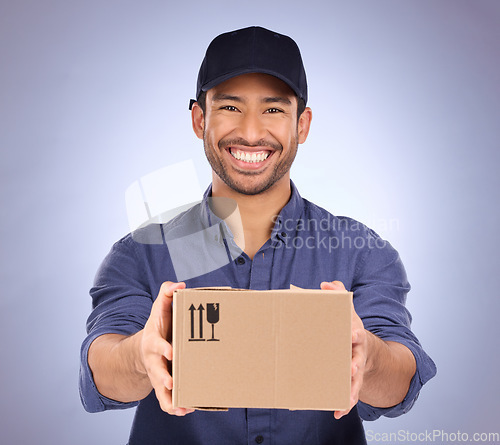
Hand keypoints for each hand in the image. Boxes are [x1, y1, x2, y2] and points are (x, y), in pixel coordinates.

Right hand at [140, 281, 193, 415]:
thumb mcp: (160, 307)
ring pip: (161, 391)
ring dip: (169, 399)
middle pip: (157, 371)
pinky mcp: (164, 385)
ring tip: (182, 406)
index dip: (164, 348)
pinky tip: (186, 409)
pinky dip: (174, 407)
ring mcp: (158, 374)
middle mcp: (154, 361)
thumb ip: (167, 292)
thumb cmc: (158, 326)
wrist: (146, 346)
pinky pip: (166, 400)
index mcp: (154, 342)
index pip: (157, 345)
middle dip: (164, 377)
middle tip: (172, 382)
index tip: (171, 351)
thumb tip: (181, 284)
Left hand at [320, 280, 366, 419]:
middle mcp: (358, 353)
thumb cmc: (349, 327)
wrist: (365, 348)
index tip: (353, 333)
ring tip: (345, 400)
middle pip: (358, 359)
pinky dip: (344, 404)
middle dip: (355, 363)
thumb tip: (326, 284)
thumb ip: (338, 294)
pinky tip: (337, 413)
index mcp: (355, 335)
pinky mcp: (351, 381)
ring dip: (352, 389)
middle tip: (351, 367)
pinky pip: (349, 394)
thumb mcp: (347, 310)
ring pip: (355, 381)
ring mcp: (356, 369)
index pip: (357, 332)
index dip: (355, 332)